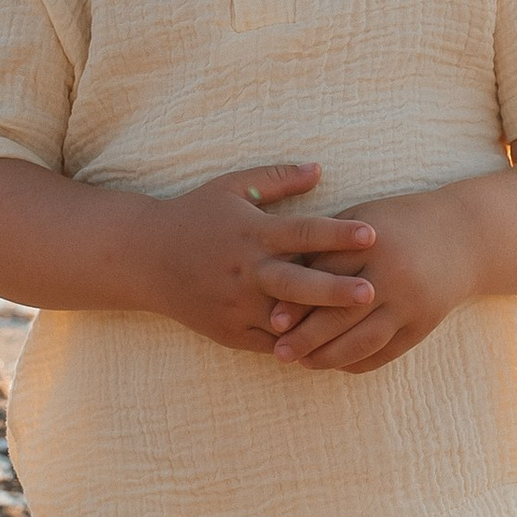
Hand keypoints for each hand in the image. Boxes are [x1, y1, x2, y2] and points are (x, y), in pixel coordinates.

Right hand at [144, 161, 380, 356]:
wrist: (144, 258)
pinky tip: (330, 348)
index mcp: (252, 232)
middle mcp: (247, 270)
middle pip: (297, 282)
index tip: (371, 234)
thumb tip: (320, 168)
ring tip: (360, 330)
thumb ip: (277, 178)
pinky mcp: (229, 331)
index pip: (302, 232)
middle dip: (335, 289)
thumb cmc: (195, 215)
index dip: (337, 233)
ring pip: (286, 320)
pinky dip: (298, 346)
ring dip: (321, 326)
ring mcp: (237, 305)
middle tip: (371, 292)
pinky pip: (270, 343)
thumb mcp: (231, 187)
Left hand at [261, 185, 474, 372]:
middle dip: (307, 338)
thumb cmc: (398, 224)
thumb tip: (282, 280)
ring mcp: (412, 304)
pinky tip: (335, 364)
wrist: (465, 236)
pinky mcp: (424, 325)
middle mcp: (393, 275)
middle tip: (279, 353)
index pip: (326, 278)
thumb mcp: (362, 223)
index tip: (271, 321)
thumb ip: (326, 248)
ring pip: (364, 341)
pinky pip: (386, 352)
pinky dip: (358, 362)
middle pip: (342, 315)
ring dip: (330, 357)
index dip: (297, 301)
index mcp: (372, 243)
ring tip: (304, 363)